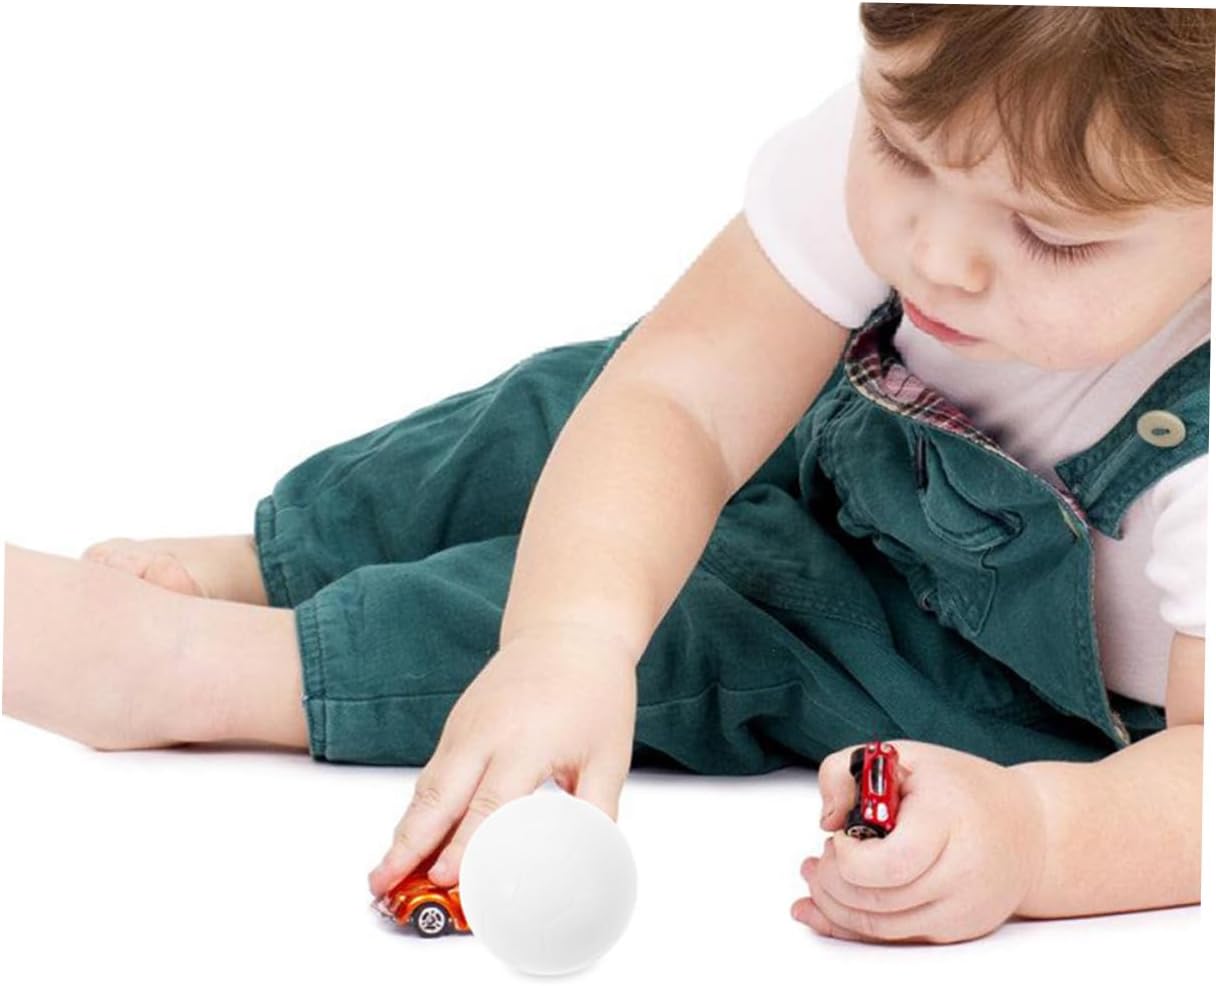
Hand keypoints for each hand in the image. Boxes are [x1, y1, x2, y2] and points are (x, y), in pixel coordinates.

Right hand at [367, 622, 637, 896]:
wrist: (568, 633)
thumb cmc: (593, 692)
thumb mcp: (609, 756)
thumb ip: (596, 812)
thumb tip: (589, 862)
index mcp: (526, 742)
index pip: (489, 804)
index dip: (464, 844)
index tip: (443, 878)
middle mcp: (485, 734)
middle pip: (439, 798)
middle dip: (408, 846)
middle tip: (383, 885)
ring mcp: (464, 728)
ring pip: (426, 788)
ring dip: (403, 832)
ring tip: (382, 875)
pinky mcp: (456, 726)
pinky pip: (432, 774)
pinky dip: (416, 809)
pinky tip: (408, 840)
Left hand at [790, 739, 1047, 943]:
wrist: (1031, 831)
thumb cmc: (964, 789)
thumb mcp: (903, 755)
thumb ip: (845, 772)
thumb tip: (828, 819)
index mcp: (949, 820)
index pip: (891, 864)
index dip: (850, 857)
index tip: (841, 835)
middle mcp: (962, 872)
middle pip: (877, 900)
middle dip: (831, 881)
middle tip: (823, 855)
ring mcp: (962, 909)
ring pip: (880, 927)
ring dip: (834, 905)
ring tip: (817, 875)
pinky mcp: (957, 931)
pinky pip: (895, 938)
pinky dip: (854, 925)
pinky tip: (827, 907)